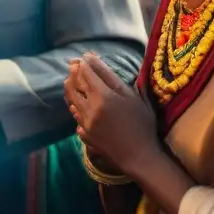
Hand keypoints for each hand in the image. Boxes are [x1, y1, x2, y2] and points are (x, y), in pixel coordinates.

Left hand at [64, 53, 159, 174]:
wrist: (139, 156)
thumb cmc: (142, 124)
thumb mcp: (134, 97)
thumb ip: (113, 78)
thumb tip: (97, 61)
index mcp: (103, 96)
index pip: (87, 74)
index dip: (84, 63)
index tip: (84, 57)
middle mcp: (90, 107)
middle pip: (74, 85)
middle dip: (74, 73)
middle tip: (74, 65)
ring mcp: (85, 122)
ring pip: (71, 100)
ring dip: (70, 88)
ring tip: (71, 81)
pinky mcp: (84, 134)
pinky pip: (75, 116)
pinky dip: (74, 106)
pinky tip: (76, 104)